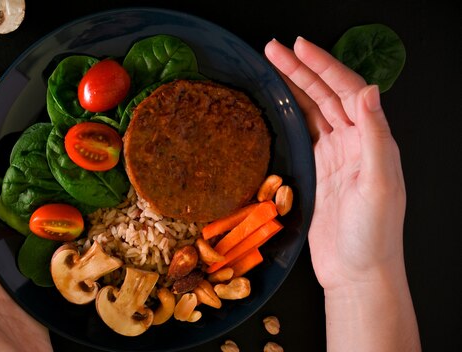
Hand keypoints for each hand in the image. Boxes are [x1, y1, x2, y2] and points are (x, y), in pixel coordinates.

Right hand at [265, 37, 419, 350]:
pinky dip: (290, 116)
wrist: (357, 272)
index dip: (323, 67)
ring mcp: (335, 157)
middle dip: (301, 70)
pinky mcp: (318, 172)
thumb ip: (376, 137)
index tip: (299, 48)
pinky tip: (277, 105)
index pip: (348, 91)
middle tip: (273, 50)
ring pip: (313, 111)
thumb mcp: (380, 185)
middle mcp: (355, 143)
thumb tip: (369, 92)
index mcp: (372, 140)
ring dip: (294, 88)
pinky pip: (303, 134)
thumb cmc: (373, 235)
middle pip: (326, 95)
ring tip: (271, 67)